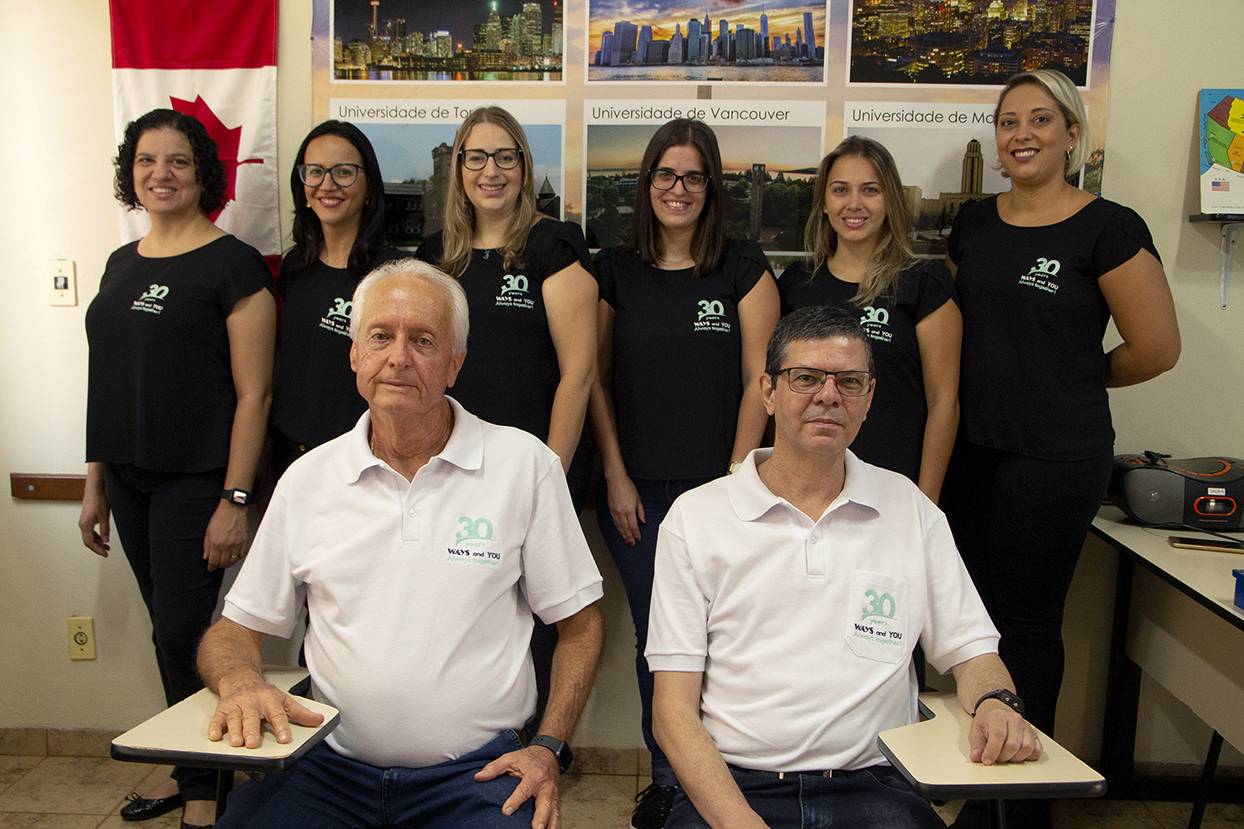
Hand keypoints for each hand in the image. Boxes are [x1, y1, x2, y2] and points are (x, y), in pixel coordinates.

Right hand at [78, 483, 110, 556]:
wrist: (95, 490)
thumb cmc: (99, 501)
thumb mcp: (104, 517)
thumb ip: (105, 530)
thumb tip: (106, 541)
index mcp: (85, 526)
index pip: (89, 542)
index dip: (97, 549)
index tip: (104, 554)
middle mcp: (82, 525)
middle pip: (88, 541)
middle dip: (97, 547)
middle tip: (106, 552)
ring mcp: (84, 522)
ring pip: (89, 536)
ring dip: (97, 542)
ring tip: (107, 546)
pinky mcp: (87, 519)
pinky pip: (90, 531)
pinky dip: (96, 536)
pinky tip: (103, 538)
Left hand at [204, 500, 247, 571]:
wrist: (233, 508)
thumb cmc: (221, 517)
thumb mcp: (208, 531)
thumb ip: (207, 546)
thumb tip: (206, 556)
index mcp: (216, 543)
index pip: (213, 561)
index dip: (211, 567)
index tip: (210, 568)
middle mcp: (227, 545)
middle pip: (224, 563)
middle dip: (219, 566)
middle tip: (217, 564)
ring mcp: (237, 544)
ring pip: (233, 561)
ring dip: (228, 563)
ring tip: (225, 561)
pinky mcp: (244, 541)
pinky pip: (241, 555)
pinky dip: (237, 557)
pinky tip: (234, 555)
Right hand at [207, 673, 324, 748]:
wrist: (240, 678)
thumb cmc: (263, 693)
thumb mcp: (284, 699)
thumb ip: (300, 713)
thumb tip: (318, 720)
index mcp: (269, 700)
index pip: (277, 714)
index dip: (282, 727)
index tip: (284, 739)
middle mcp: (252, 703)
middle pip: (252, 718)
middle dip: (252, 731)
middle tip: (253, 744)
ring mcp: (236, 706)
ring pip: (234, 719)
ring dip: (234, 731)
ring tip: (237, 743)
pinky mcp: (221, 710)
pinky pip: (216, 719)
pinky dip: (214, 728)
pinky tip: (214, 736)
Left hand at [475, 745, 560, 828]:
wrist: (547, 754)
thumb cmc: (526, 759)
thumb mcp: (510, 758)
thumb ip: (494, 767)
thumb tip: (478, 777)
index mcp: (533, 776)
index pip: (524, 790)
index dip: (515, 801)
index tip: (505, 811)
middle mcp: (545, 787)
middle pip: (544, 804)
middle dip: (540, 817)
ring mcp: (552, 794)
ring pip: (553, 811)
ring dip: (550, 824)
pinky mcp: (556, 800)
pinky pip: (557, 814)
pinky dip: (556, 825)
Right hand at [606, 473, 644, 546]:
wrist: (616, 480)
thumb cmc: (627, 487)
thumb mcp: (638, 499)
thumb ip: (641, 511)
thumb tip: (643, 520)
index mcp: (629, 510)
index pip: (633, 526)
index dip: (636, 534)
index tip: (638, 538)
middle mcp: (621, 512)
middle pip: (626, 528)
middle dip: (629, 537)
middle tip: (632, 543)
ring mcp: (615, 511)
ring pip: (619, 526)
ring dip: (623, 534)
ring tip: (626, 540)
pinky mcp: (611, 509)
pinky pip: (615, 521)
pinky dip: (618, 527)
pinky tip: (620, 531)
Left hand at [968, 700, 1042, 764]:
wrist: (997, 713)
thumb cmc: (987, 722)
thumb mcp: (976, 730)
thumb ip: (976, 745)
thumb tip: (976, 757)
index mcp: (998, 716)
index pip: (998, 735)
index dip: (992, 751)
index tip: (987, 761)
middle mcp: (1015, 720)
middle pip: (1013, 745)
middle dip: (1003, 757)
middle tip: (996, 758)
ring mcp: (1026, 727)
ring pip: (1027, 748)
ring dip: (1015, 758)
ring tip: (1006, 755)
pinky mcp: (1034, 735)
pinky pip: (1037, 751)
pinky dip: (1027, 757)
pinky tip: (1017, 754)